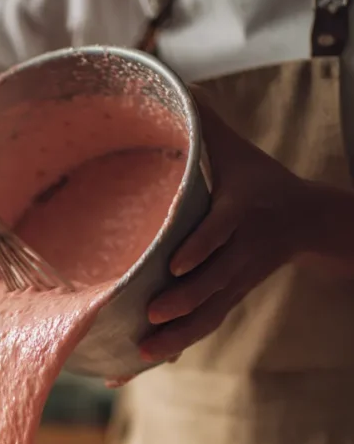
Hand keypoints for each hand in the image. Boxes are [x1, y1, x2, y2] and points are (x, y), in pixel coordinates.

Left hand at [139, 86, 311, 363]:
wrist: (308, 219)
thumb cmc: (259, 179)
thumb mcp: (236, 149)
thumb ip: (202, 121)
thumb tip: (168, 77)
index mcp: (242, 210)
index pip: (221, 230)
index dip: (202, 246)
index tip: (176, 262)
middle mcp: (241, 250)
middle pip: (216, 281)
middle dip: (187, 300)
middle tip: (154, 315)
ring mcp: (236, 280)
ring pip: (209, 313)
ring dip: (177, 337)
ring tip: (141, 353)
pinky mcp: (228, 299)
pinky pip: (202, 327)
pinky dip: (171, 348)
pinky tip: (134, 366)